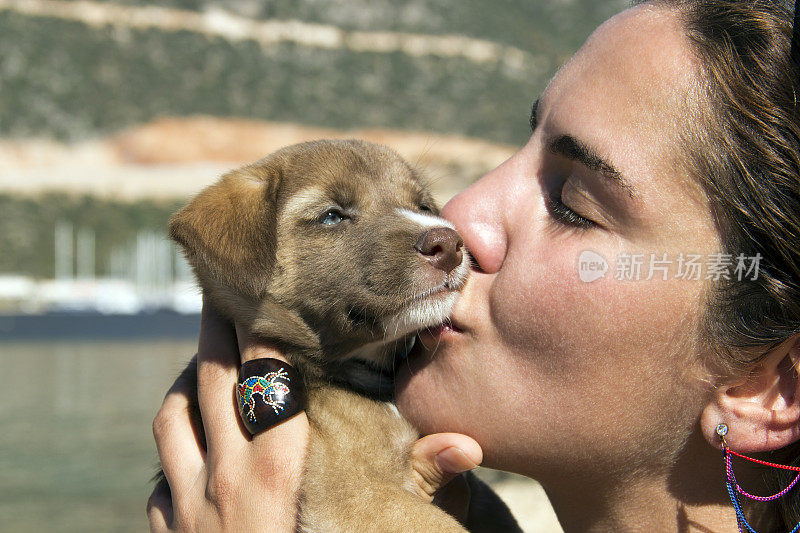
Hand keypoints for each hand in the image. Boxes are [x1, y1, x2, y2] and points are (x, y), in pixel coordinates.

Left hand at [147, 302, 481, 529]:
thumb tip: (465, 445)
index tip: (265, 288)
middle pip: (211, 378)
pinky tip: (187, 439)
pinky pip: (159, 474)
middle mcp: (224, 478)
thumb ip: (418, 484)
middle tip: (221, 287)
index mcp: (276, 470)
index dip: (263, 327)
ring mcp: (189, 506)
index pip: (265, 374)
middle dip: (215, 326)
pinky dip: (172, 446)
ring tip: (202, 358)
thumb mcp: (376, 532)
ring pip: (172, 418)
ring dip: (186, 381)